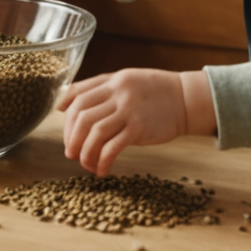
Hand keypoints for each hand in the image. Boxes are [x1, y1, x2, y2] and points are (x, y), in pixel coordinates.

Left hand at [59, 68, 215, 175]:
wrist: (186, 99)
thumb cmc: (154, 92)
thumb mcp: (126, 81)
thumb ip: (99, 89)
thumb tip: (64, 104)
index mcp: (112, 80)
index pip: (77, 95)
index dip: (65, 116)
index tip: (65, 132)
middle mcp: (117, 93)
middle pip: (81, 116)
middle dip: (71, 138)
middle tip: (71, 153)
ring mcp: (128, 111)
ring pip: (94, 133)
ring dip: (85, 152)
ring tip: (86, 163)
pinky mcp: (139, 129)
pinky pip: (112, 147)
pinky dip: (102, 160)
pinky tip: (102, 169)